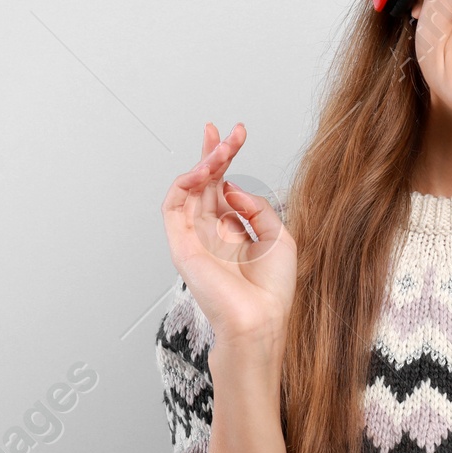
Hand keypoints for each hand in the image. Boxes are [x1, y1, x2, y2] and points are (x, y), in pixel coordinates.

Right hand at [161, 121, 295, 359]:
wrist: (261, 321)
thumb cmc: (271, 291)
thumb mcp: (277, 236)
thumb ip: (255, 208)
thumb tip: (231, 187)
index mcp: (231, 233)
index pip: (221, 187)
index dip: (224, 159)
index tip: (235, 133)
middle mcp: (210, 234)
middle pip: (204, 183)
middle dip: (213, 152)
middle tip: (223, 131)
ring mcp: (194, 239)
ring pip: (189, 189)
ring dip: (203, 164)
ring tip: (220, 148)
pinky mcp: (181, 246)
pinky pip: (174, 206)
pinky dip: (185, 182)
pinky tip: (204, 170)